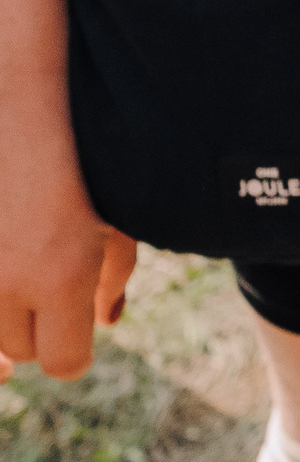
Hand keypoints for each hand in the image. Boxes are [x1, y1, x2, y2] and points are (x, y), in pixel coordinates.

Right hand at [0, 137, 122, 378]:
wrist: (24, 107)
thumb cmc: (89, 156)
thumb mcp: (119, 214)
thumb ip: (116, 274)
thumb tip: (108, 321)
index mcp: (61, 275)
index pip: (63, 361)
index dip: (77, 352)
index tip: (83, 333)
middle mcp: (6, 280)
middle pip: (22, 350)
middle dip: (43, 328)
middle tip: (54, 286)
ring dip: (8, 312)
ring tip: (32, 264)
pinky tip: (11, 269)